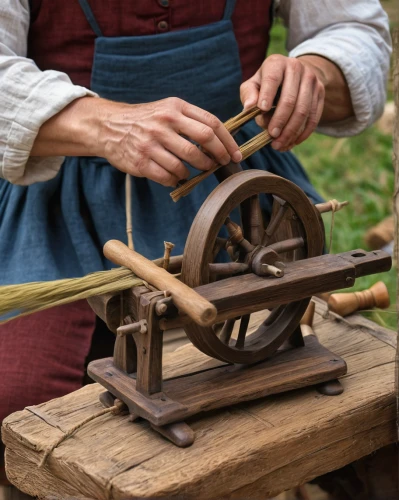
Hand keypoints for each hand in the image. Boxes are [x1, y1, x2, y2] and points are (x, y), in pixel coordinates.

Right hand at [32, 96, 241, 187]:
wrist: (108, 126)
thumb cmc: (145, 120)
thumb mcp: (168, 109)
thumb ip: (192, 120)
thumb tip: (221, 140)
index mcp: (175, 107)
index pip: (211, 123)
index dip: (227, 142)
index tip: (236, 155)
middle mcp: (164, 123)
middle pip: (203, 142)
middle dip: (217, 157)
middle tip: (220, 164)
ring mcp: (151, 143)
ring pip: (186, 163)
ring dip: (196, 171)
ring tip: (194, 170)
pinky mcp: (141, 162)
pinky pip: (168, 176)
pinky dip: (176, 179)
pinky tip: (175, 176)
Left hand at [240, 54, 325, 150]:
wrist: (292, 74)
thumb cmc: (265, 84)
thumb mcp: (253, 85)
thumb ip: (249, 95)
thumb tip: (249, 107)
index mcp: (276, 64)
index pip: (272, 79)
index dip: (267, 95)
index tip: (262, 110)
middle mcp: (296, 68)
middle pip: (290, 99)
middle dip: (280, 120)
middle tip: (272, 136)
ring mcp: (311, 79)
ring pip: (303, 110)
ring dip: (291, 131)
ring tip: (279, 145)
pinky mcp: (320, 92)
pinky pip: (314, 116)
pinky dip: (303, 133)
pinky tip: (293, 142)